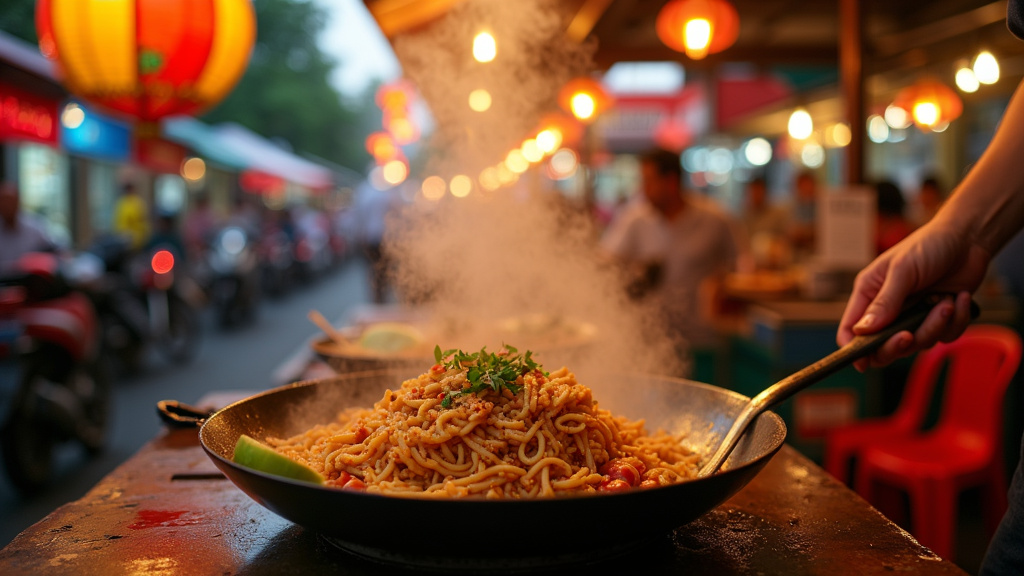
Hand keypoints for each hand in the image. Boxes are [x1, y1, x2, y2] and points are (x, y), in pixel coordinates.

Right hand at [837, 220, 990, 369]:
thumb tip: (862, 331)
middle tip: (909, 336)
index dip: (853, 349)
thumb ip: (884, 302)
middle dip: (897, 345)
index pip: (850, 330)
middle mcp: (888, 309)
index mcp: (869, 294)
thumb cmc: (928, 246)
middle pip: (882, 347)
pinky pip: (944, 337)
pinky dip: (956, 321)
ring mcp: (914, 316)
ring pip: (918, 344)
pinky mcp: (938, 319)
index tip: (863, 361)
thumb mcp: (902, 270)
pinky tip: (960, 298)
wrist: (968, 239)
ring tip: (946, 302)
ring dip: (934, 326)